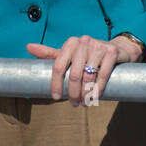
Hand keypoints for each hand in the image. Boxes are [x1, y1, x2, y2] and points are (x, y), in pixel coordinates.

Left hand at [26, 34, 142, 105]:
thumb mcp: (70, 53)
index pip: (58, 66)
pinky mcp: (111, 52)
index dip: (56, 84)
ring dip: (85, 94)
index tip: (56, 97)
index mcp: (71, 43)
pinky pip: (103, 75)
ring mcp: (99, 46)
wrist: (117, 49)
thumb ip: (50, 53)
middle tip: (74, 104)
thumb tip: (28, 47)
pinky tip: (95, 97)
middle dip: (73, 93)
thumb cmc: (89, 54)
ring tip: (84, 103)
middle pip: (73, 74)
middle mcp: (84, 42)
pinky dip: (98, 89)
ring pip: (88, 76)